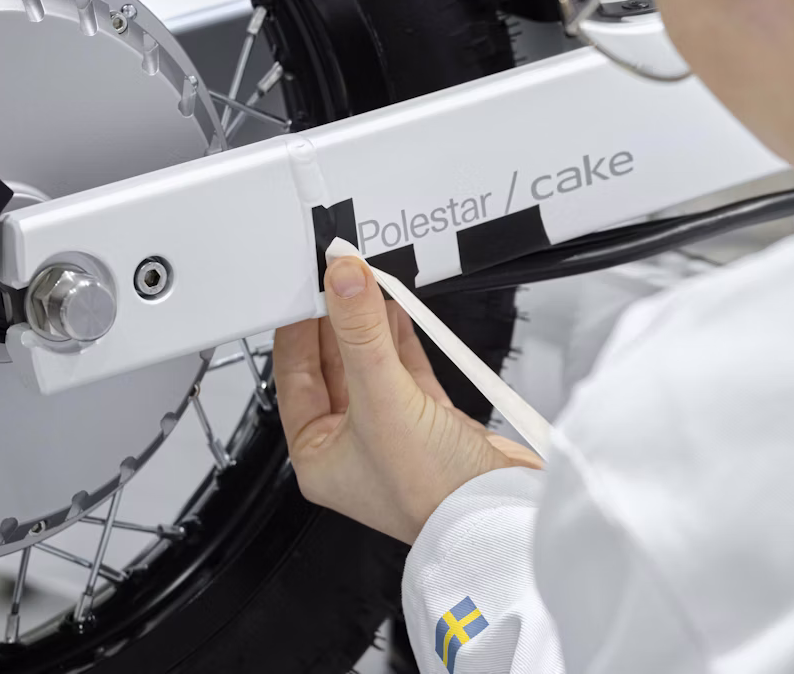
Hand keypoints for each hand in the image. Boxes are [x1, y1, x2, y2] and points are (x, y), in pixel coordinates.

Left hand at [274, 256, 542, 544]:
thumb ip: (361, 333)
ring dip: (369, 326)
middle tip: (340, 277)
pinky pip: (404, 372)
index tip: (307, 286)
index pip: (294, 376)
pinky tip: (399, 312)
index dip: (298, 328)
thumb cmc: (432, 493)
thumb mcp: (383, 400)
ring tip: (369, 284)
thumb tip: (343, 279)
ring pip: (369, 365)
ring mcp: (390, 434)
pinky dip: (401, 340)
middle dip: (337, 321)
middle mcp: (349, 447)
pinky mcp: (429, 424)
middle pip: (332, 366)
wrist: (499, 516)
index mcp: (316, 455)